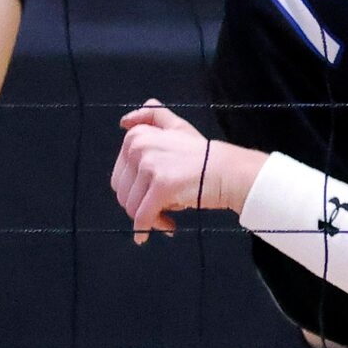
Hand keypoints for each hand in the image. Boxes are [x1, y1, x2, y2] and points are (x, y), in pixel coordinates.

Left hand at [111, 102, 266, 244]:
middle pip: (124, 194)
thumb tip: (124, 122)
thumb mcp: (176, 127)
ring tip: (168, 218)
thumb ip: (151, 117)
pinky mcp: (161, 186)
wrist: (227, 171)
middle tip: (161, 211)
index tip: (152, 196)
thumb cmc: (202, 154)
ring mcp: (150, 165)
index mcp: (136, 136)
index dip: (136, 192)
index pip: (120, 177)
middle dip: (140, 207)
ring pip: (132, 208)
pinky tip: (167, 228)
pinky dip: (148, 229)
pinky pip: (143, 217)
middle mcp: (139, 147)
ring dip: (149, 219)